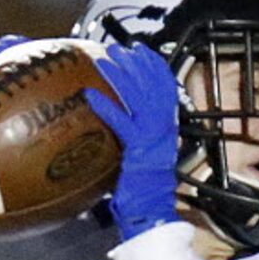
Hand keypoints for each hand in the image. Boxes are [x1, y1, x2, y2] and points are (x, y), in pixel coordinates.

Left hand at [84, 42, 179, 240]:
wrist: (152, 210)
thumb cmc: (144, 189)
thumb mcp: (145, 155)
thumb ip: (138, 134)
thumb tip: (122, 119)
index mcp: (169, 126)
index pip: (165, 86)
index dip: (153, 65)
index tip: (140, 50)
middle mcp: (164, 127)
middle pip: (152, 85)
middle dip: (135, 62)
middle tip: (117, 49)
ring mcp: (153, 137)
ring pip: (137, 97)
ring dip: (120, 76)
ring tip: (104, 61)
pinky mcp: (139, 150)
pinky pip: (121, 122)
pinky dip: (106, 107)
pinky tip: (89, 95)